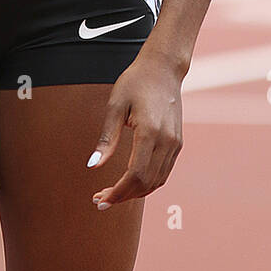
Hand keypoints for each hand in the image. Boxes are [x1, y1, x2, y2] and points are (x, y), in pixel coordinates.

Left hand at [87, 51, 182, 207]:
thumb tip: (92, 166)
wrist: (163, 69)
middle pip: (147, 183)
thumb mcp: (115, 106)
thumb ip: (106, 139)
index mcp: (150, 132)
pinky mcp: (177, 143)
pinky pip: (164, 172)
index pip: (135, 175)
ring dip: (135, 193)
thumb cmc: (135, 83)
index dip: (118, 192)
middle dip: (123, 196)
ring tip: (112, 194)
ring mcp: (175, 143)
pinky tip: (130, 183)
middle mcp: (167, 141)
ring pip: (157, 181)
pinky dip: (147, 183)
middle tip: (100, 201)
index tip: (100, 199)